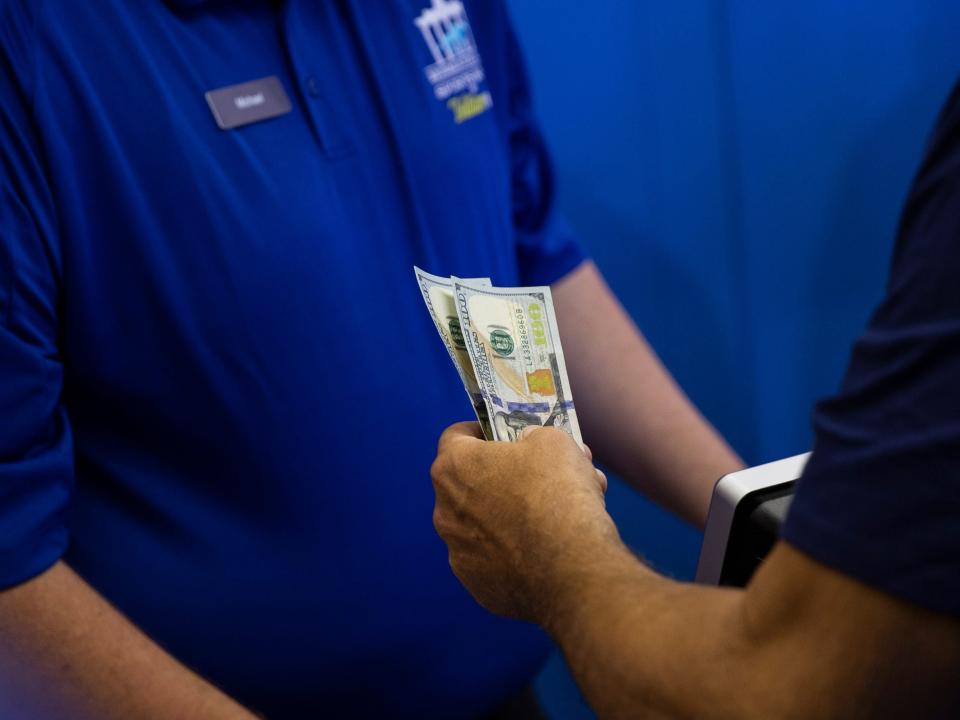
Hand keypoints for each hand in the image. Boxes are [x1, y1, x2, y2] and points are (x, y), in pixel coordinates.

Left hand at [431, 422, 620, 623]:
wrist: (572, 569)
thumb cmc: (558, 494)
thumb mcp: (553, 442)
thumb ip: (534, 436)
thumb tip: (529, 444)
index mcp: (454, 468)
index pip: (456, 437)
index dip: (483, 431)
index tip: (507, 436)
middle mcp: (446, 511)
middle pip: (475, 483)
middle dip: (510, 476)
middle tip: (545, 475)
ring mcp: (460, 553)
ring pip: (489, 524)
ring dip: (518, 514)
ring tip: (562, 513)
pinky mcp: (480, 586)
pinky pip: (499, 560)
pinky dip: (520, 552)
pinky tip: (553, 549)